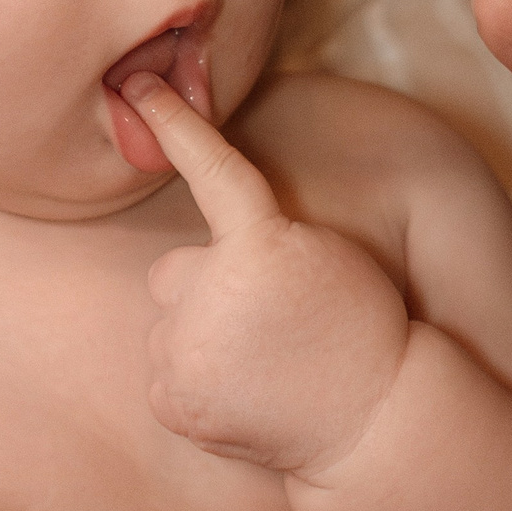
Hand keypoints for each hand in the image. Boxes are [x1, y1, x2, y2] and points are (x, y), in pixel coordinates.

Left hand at [123, 71, 409, 477]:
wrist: (373, 422)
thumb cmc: (361, 331)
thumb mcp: (325, 258)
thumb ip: (257, 241)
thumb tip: (195, 260)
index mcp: (259, 247)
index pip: (211, 171)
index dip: (175, 126)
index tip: (138, 88)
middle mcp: (211, 295)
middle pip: (174, 271)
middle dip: (205, 290)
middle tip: (266, 321)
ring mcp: (186, 353)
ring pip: (170, 325)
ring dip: (202, 337)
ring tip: (263, 364)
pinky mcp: (172, 401)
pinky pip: (167, 373)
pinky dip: (195, 383)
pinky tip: (243, 395)